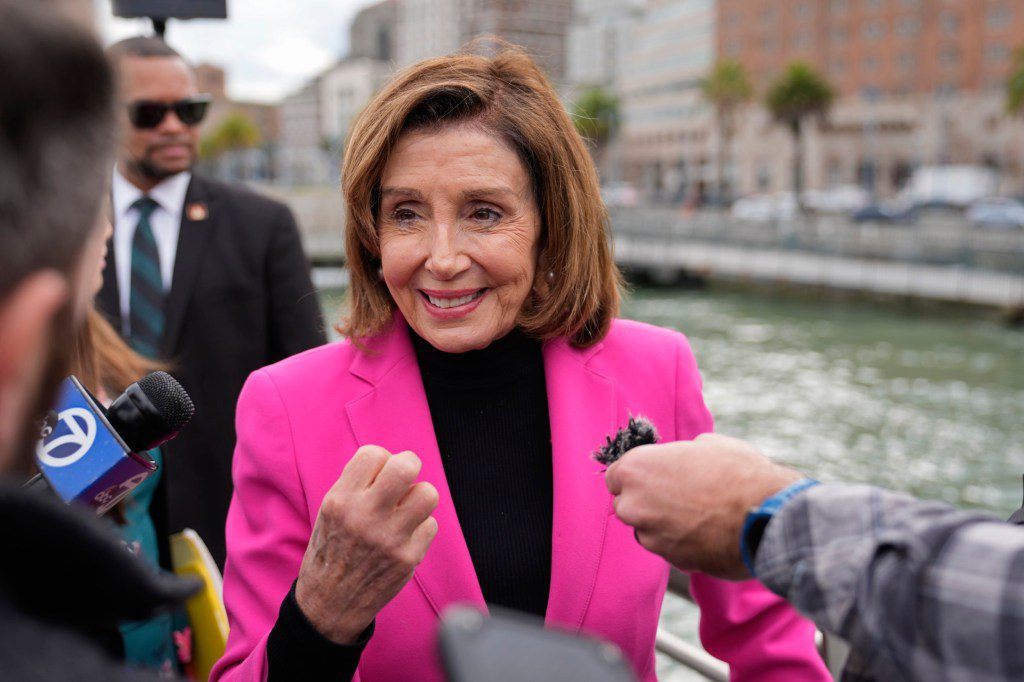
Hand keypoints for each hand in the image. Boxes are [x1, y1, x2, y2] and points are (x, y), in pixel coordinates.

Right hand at [295, 445, 438, 642]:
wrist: (330, 602)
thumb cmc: (333, 548)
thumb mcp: (329, 510)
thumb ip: (357, 483)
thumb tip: (391, 460)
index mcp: (340, 501)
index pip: (373, 454)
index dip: (381, 460)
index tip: (378, 474)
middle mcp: (365, 517)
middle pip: (406, 467)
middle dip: (408, 465)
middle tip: (403, 477)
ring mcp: (390, 538)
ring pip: (428, 494)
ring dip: (418, 497)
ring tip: (405, 508)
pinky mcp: (409, 558)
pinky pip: (430, 524)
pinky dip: (420, 527)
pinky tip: (404, 536)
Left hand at [605, 434, 801, 579]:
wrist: (768, 515)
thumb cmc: (739, 473)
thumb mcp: (707, 445)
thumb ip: (679, 455)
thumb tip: (680, 460)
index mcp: (636, 469)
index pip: (615, 476)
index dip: (636, 476)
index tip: (653, 477)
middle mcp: (634, 505)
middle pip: (626, 505)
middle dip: (645, 502)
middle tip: (677, 495)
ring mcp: (652, 536)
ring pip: (647, 530)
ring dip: (663, 524)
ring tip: (698, 514)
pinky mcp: (672, 560)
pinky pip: (669, 548)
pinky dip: (681, 542)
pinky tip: (707, 531)